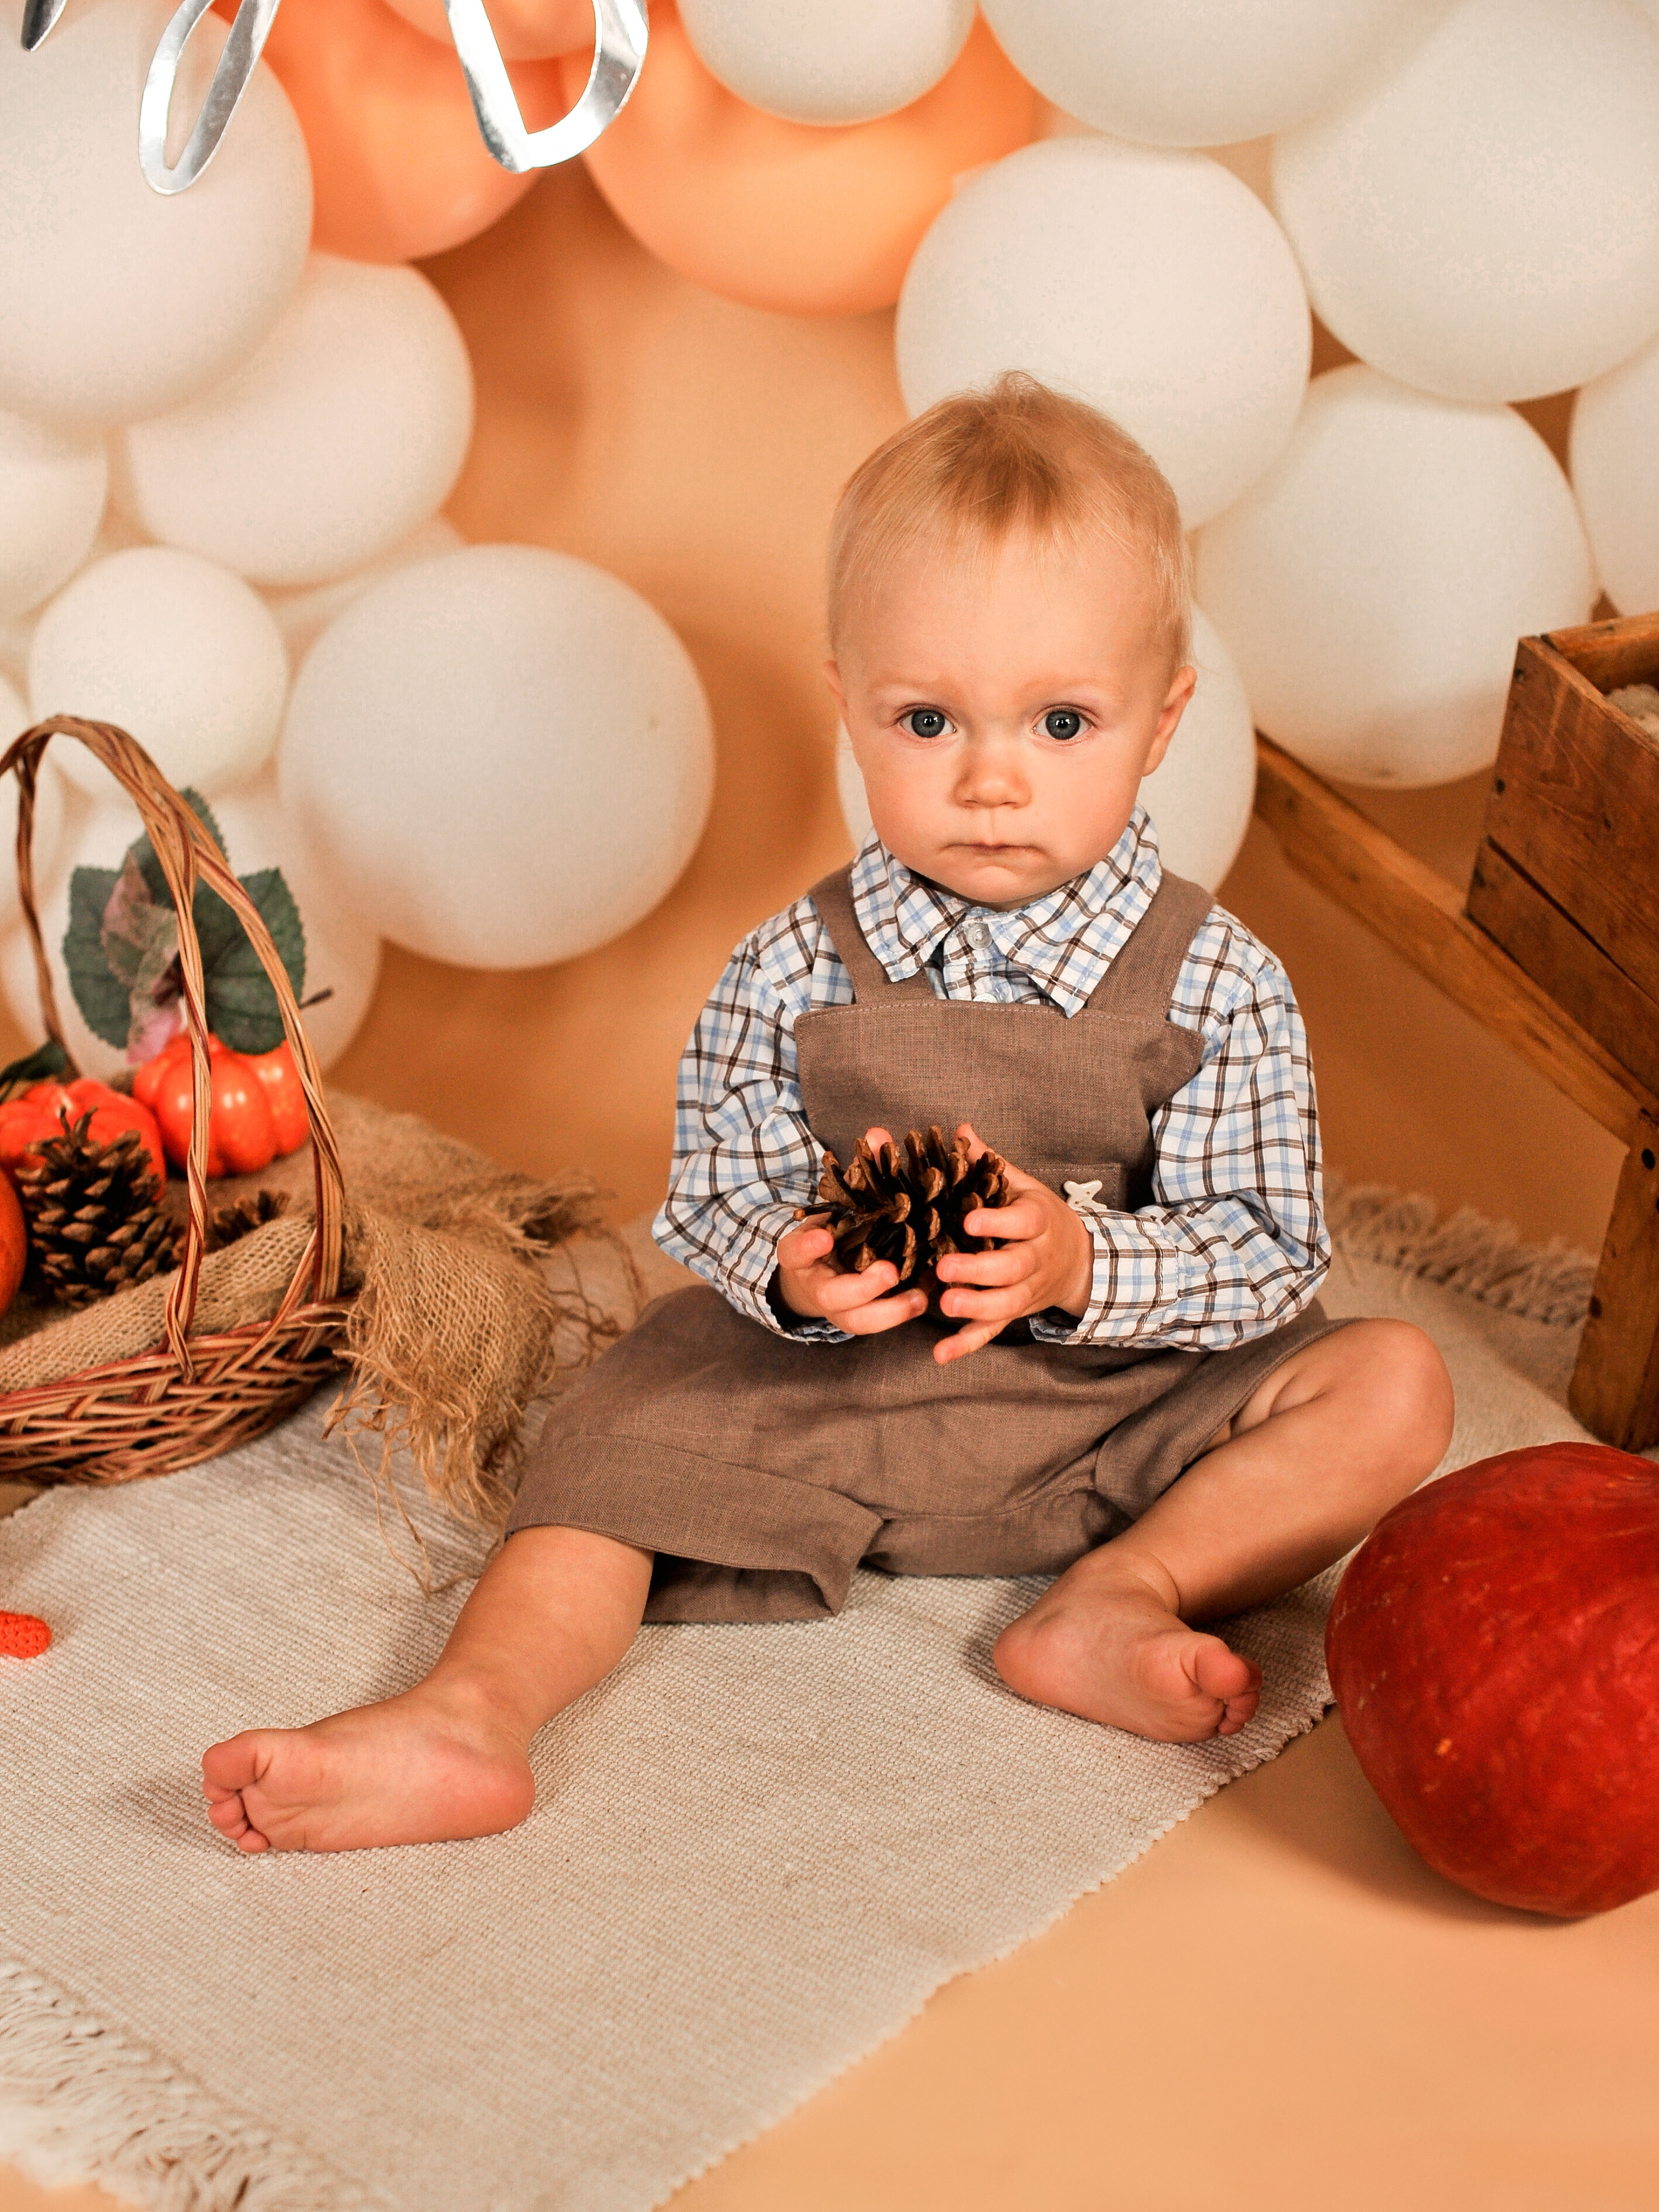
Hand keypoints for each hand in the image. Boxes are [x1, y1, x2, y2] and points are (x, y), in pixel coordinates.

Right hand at [774, 1126, 930, 1335]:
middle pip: (832, 1296)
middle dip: (861, 1287)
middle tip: (888, 1272)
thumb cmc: (834, 1229)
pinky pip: (880, 1323)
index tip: (823, 1235)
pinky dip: (903, 1313)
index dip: (807, 1245)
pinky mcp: (862, 1318)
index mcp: (803, 1254)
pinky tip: (930, 1296)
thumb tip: (878, 1134)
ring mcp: (840, 1309)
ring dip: (890, 1312)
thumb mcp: (836, 1203)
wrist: (817, 1272)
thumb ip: (857, 1172)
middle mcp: (818, 1286)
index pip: (795, 1251)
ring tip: (920, 1298)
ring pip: (859, 1321)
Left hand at [930, 1121, 1093, 1365]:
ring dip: (977, 1309)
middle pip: (1013, 1269)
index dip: (1000, 1223)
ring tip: (945, 1305)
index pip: (1023, 1222)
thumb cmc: (1039, 1218)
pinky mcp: (1014, 1313)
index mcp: (1037, 1222)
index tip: (971, 1220)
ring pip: (1007, 1304)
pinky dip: (967, 1345)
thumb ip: (989, 1163)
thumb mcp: (1021, 1186)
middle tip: (945, 1269)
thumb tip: (960, 1130)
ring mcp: (1027, 1290)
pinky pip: (992, 1332)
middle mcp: (1036, 1259)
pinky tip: (941, 1354)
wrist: (1079, 1262)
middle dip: (980, 1272)